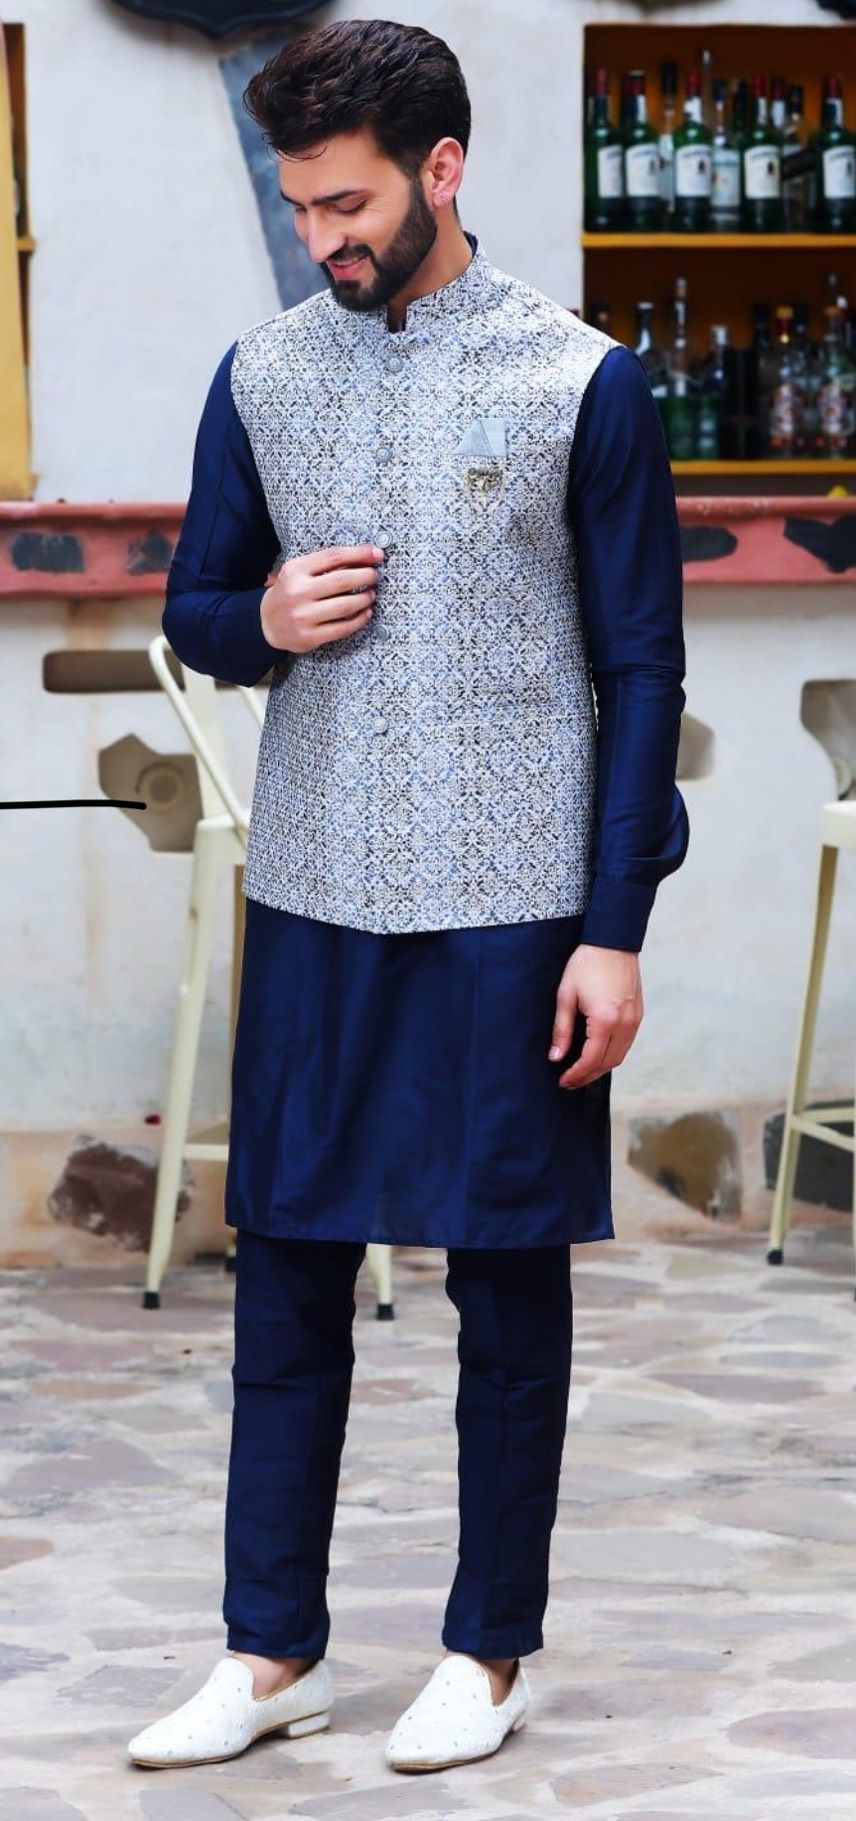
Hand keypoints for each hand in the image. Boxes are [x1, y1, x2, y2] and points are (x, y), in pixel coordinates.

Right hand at [260, 543, 382, 653]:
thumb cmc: (290, 592)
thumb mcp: (299, 572)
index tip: (377, 554)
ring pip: (345, 605)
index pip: (333, 556)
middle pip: (342, 580)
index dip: (359, 554)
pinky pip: (342, 628)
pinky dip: (359, 619)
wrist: (267, 622)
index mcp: (295, 570)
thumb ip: (326, 564)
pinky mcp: (310, 636)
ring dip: (365, 598)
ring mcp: (303, 616)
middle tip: (375, 576)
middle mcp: (298, 592)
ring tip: (371, 594)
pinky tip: (366, 613)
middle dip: (366, 576)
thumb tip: (365, 555)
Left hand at [548, 944, 642, 1088]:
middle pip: (607, 1064)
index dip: (576, 1074)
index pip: (591, 1060)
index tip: (563, 1081)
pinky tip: (598, 1054)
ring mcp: (635, 1020)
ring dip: (601, 1068)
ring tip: (582, 1071)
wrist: (613, 942)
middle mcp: (624, 1024)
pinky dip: (612, 1054)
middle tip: (570, 1081)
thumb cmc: (586, 965)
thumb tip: (556, 1056)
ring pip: (619, 1057)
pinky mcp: (638, 1015)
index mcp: (605, 1020)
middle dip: (588, 1076)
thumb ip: (561, 1029)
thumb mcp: (566, 995)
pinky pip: (626, 1044)